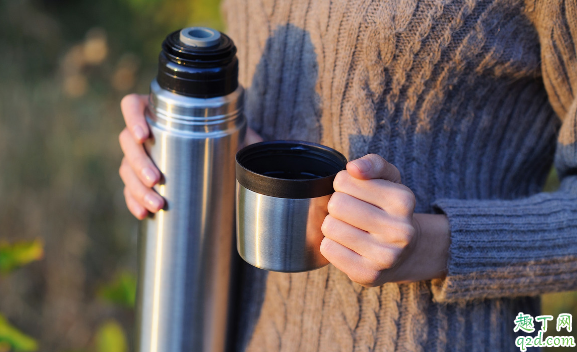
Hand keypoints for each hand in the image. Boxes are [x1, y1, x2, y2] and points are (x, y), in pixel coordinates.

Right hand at [118, 94, 261, 219]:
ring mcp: (141, 156)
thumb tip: (259, 149)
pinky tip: (144, 214)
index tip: (144, 135)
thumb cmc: (227, 140)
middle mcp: (146, 132)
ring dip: (137, 188)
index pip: (132, 105)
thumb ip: (247, 139)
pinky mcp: (141, 179)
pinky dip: (134, 203)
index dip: (132, 118)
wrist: (224, 159)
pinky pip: (129, 190)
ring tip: (156, 204)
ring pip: (126, 169)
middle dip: (139, 163)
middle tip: (157, 179)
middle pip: (127, 142)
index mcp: (161, 112)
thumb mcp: (238, 136)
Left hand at [320, 154, 449, 285]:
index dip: (343, 184)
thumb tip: (353, 168)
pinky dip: (332, 245)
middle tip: (352, 213)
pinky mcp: (368, 275)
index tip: (357, 193)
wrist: (408, 253)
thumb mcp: (389, 180)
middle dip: (338, 205)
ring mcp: (385, 256)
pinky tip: (349, 246)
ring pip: (329, 227)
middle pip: (336, 204)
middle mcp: (399, 230)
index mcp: (403, 200)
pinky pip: (328, 249)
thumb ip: (373, 163)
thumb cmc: (391, 210)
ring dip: (334, 225)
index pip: (344, 180)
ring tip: (351, 229)